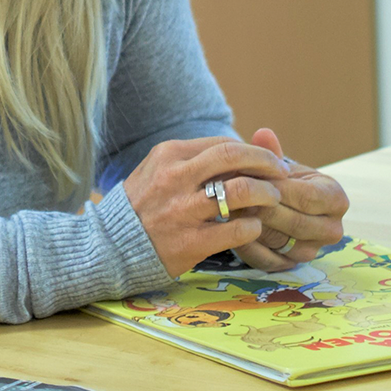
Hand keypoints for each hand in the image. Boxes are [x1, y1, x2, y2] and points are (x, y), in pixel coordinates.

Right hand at [122, 137, 288, 276]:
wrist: (110, 246)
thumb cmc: (139, 206)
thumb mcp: (156, 171)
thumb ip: (191, 161)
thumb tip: (236, 154)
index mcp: (168, 155)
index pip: (224, 143)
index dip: (252, 151)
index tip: (266, 162)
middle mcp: (175, 177)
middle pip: (235, 156)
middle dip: (266, 163)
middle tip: (281, 174)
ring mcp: (183, 210)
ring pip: (242, 191)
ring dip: (266, 194)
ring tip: (271, 201)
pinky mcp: (191, 241)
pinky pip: (238, 229)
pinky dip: (253, 227)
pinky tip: (252, 228)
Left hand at [230, 127, 348, 269]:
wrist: (277, 204)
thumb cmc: (279, 180)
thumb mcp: (278, 165)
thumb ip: (271, 151)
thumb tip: (262, 133)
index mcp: (336, 199)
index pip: (308, 197)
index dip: (278, 189)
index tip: (252, 179)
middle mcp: (332, 229)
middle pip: (295, 222)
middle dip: (261, 207)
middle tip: (232, 196)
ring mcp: (312, 250)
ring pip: (280, 241)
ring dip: (251, 225)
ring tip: (227, 208)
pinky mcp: (290, 265)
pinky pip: (266, 259)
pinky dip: (245, 244)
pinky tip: (228, 229)